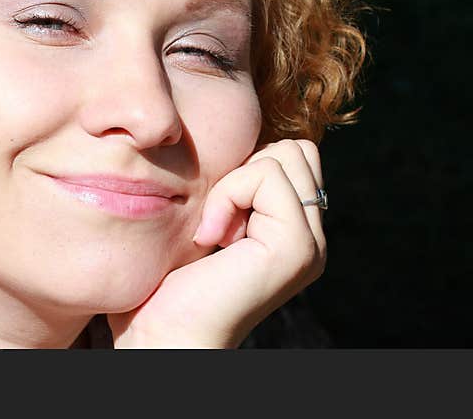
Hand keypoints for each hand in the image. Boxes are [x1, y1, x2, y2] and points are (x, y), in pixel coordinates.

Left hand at [107, 139, 326, 347]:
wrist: (161, 334)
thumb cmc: (167, 281)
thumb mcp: (208, 216)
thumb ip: (234, 186)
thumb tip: (234, 138)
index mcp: (294, 230)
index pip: (291, 154)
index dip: (245, 168)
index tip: (212, 217)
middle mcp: (311, 237)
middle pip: (296, 149)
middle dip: (245, 169)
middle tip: (215, 219)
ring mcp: (309, 243)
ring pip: (285, 155)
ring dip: (233, 183)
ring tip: (213, 230)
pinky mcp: (296, 246)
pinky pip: (266, 176)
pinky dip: (228, 196)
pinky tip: (211, 237)